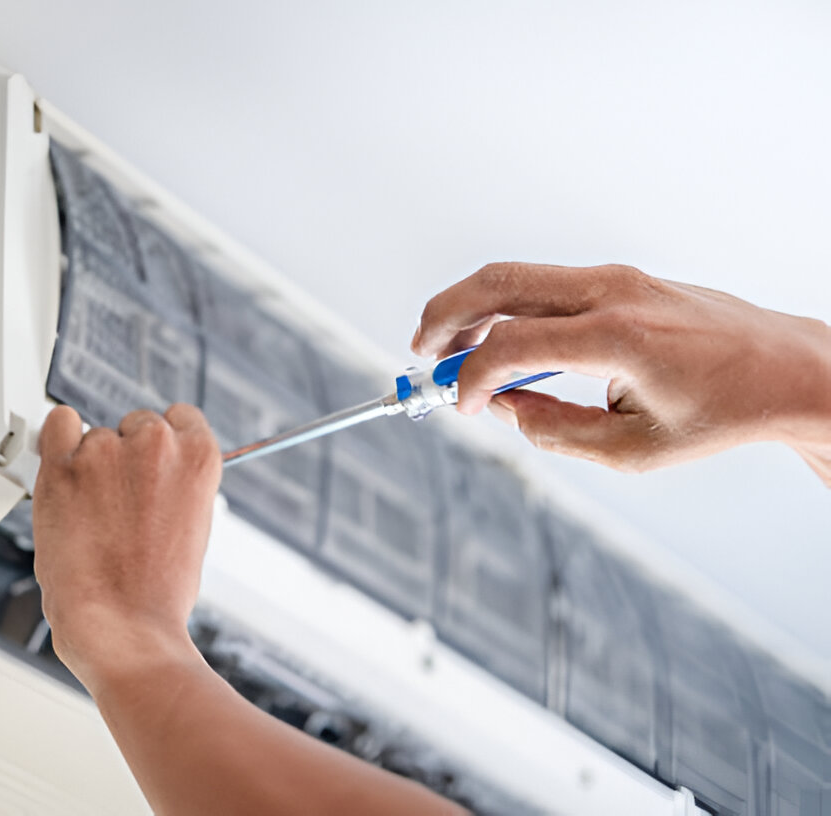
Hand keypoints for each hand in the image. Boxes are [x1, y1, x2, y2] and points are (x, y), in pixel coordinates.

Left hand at [32, 404, 463, 815]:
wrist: (124, 629)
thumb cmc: (158, 595)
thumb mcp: (194, 527)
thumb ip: (177, 485)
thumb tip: (156, 473)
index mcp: (200, 457)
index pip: (180, 417)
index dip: (163, 444)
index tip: (153, 464)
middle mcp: (156, 443)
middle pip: (136, 424)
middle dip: (127, 457)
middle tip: (120, 505)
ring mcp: (107, 452)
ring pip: (94, 436)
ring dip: (90, 466)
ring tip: (93, 518)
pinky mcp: (64, 467)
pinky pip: (57, 425)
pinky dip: (57, 443)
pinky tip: (63, 475)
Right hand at [411, 263, 830, 479]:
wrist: (788, 370)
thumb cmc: (722, 413)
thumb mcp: (633, 451)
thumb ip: (555, 431)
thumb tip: (502, 409)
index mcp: (619, 338)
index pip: (511, 347)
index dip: (469, 380)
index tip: (462, 408)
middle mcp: (613, 293)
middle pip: (497, 283)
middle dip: (445, 316)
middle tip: (421, 353)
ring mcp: (617, 279)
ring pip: (515, 277)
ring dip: (472, 310)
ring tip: (454, 354)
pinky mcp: (619, 280)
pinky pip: (544, 287)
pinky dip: (508, 311)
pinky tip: (502, 348)